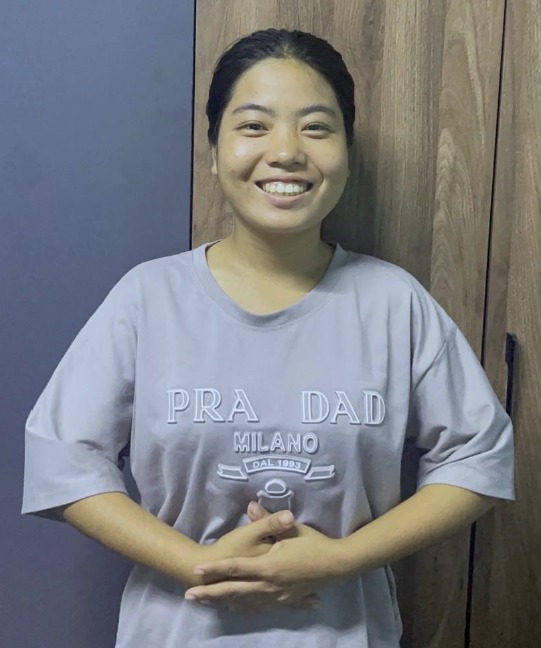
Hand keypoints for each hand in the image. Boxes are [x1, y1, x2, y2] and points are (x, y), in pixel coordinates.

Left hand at [185, 515, 345, 610]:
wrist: (337, 565)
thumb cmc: (314, 544)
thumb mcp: (291, 528)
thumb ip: (268, 520)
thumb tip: (251, 505)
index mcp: (269, 566)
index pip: (235, 569)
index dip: (215, 569)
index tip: (197, 571)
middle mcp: (269, 585)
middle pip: (233, 591)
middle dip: (210, 594)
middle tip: (190, 595)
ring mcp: (277, 596)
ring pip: (244, 602)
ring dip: (224, 602)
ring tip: (206, 603)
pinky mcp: (285, 601)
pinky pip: (260, 607)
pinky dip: (245, 608)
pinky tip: (237, 607)